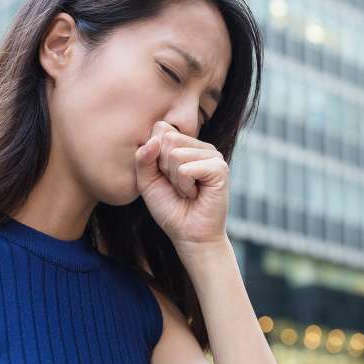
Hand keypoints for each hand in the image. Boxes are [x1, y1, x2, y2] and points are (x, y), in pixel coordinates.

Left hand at [135, 121, 229, 248]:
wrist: (189, 235)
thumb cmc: (170, 208)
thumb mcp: (147, 181)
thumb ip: (143, 158)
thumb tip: (155, 139)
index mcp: (186, 144)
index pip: (160, 128)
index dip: (154, 156)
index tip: (165, 176)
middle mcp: (201, 146)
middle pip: (167, 139)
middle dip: (164, 168)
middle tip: (177, 186)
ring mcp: (213, 155)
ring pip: (176, 154)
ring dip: (175, 180)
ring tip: (187, 191)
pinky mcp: (219, 168)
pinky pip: (186, 169)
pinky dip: (184, 186)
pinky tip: (195, 194)